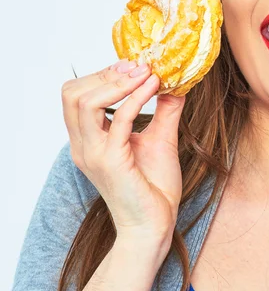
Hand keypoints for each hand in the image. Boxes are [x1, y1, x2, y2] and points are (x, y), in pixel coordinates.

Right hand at [61, 59, 185, 244]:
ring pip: (85, 103)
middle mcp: (84, 146)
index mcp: (88, 140)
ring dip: (117, 82)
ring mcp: (94, 153)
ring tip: (146, 73)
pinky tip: (154, 87)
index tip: (133, 65)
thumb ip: (164, 110)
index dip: (102, 75)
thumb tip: (175, 83)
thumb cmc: (153, 187)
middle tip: (138, 66)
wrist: (154, 224)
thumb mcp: (160, 139)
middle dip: (105, 73)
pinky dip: (136, 98)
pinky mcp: (111, 161)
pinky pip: (118, 120)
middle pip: (72, 94)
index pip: (76, 96)